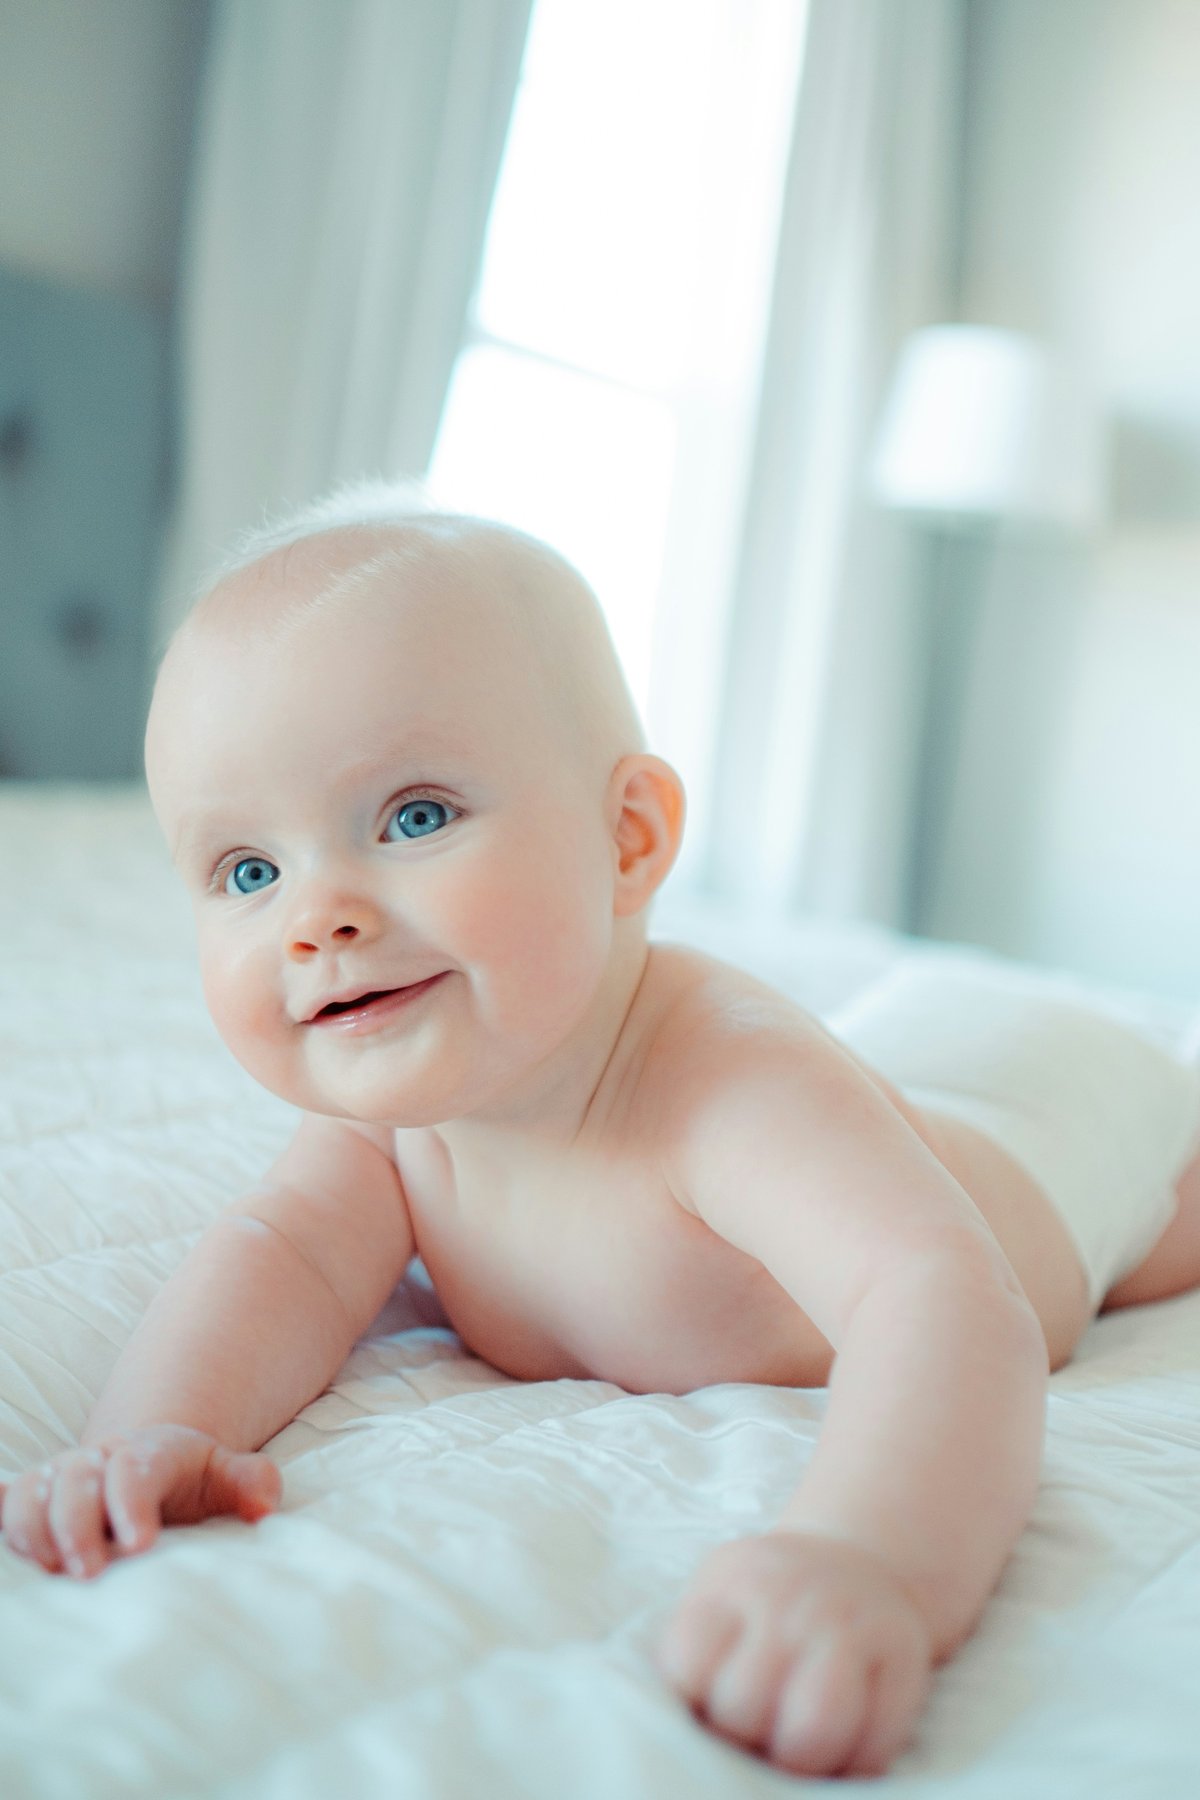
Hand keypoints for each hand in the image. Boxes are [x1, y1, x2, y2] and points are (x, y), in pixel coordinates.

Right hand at [0, 1424, 281, 1577]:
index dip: (133, 1504)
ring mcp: (61, 1477)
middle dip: (78, 1523)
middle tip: (91, 1571)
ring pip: (31, 1490)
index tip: (141, 1545)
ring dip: (32, 1527)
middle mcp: (99, 1460)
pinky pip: (4, 1500)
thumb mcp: (226, 1476)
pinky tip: (3, 1542)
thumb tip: (263, 1505)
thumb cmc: (192, 1483)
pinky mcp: (33, 1498)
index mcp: (151, 1453)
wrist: (150, 1468)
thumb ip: (250, 1483)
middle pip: (76, 1479)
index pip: (136, 1470)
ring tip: (48, 1569)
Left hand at [654, 1529, 932, 1778]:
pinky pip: (875, 1748)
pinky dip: (854, 1767)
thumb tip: (679, 1735)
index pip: (689, 1665)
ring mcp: (849, 1622)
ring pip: (815, 1729)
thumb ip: (694, 1659)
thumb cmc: (764, 1607)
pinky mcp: (903, 1654)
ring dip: (801, 1760)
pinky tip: (842, 1745)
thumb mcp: (716, 1603)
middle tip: (757, 1729)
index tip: (708, 1706)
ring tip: (797, 1746)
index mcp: (731, 1584)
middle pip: (746, 1706)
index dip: (695, 1705)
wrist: (853, 1559)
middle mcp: (790, 1597)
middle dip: (746, 1736)